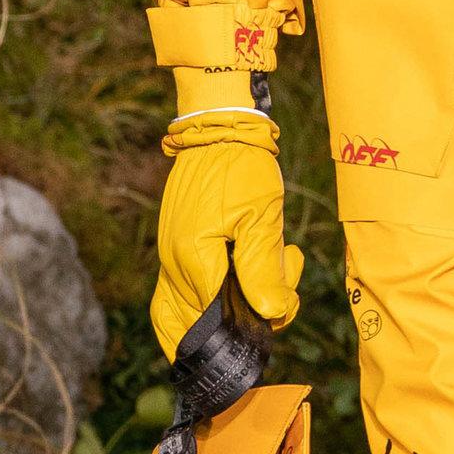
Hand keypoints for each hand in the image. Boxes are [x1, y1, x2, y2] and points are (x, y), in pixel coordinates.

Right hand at [151, 108, 302, 360]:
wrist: (218, 131)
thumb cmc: (243, 170)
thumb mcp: (262, 218)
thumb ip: (263, 268)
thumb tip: (270, 313)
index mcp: (193, 260)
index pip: (218, 319)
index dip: (253, 323)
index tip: (283, 306)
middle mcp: (173, 265)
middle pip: (200, 323)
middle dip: (244, 318)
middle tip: (279, 290)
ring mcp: (170, 259)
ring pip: (193, 310)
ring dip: (234, 304)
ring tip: (276, 263)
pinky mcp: (176, 251)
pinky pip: (187, 292)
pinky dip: (219, 293)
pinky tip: (252, 266)